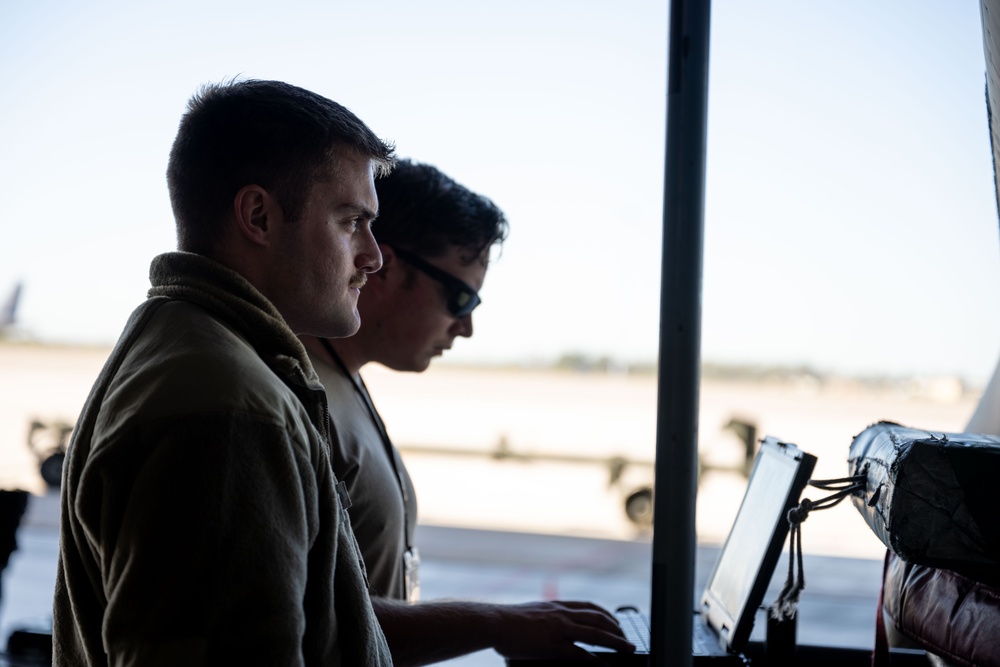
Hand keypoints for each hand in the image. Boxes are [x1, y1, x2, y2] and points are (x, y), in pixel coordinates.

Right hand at [491, 600, 635, 661]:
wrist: (494, 622)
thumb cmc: (506, 621)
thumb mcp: (531, 611)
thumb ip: (546, 617)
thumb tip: (551, 626)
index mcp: (556, 605)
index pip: (588, 606)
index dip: (605, 614)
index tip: (615, 620)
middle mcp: (561, 614)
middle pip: (597, 618)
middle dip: (616, 627)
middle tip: (627, 638)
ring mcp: (559, 629)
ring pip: (595, 633)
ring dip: (615, 641)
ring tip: (627, 649)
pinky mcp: (553, 645)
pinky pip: (580, 653)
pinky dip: (595, 660)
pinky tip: (604, 665)